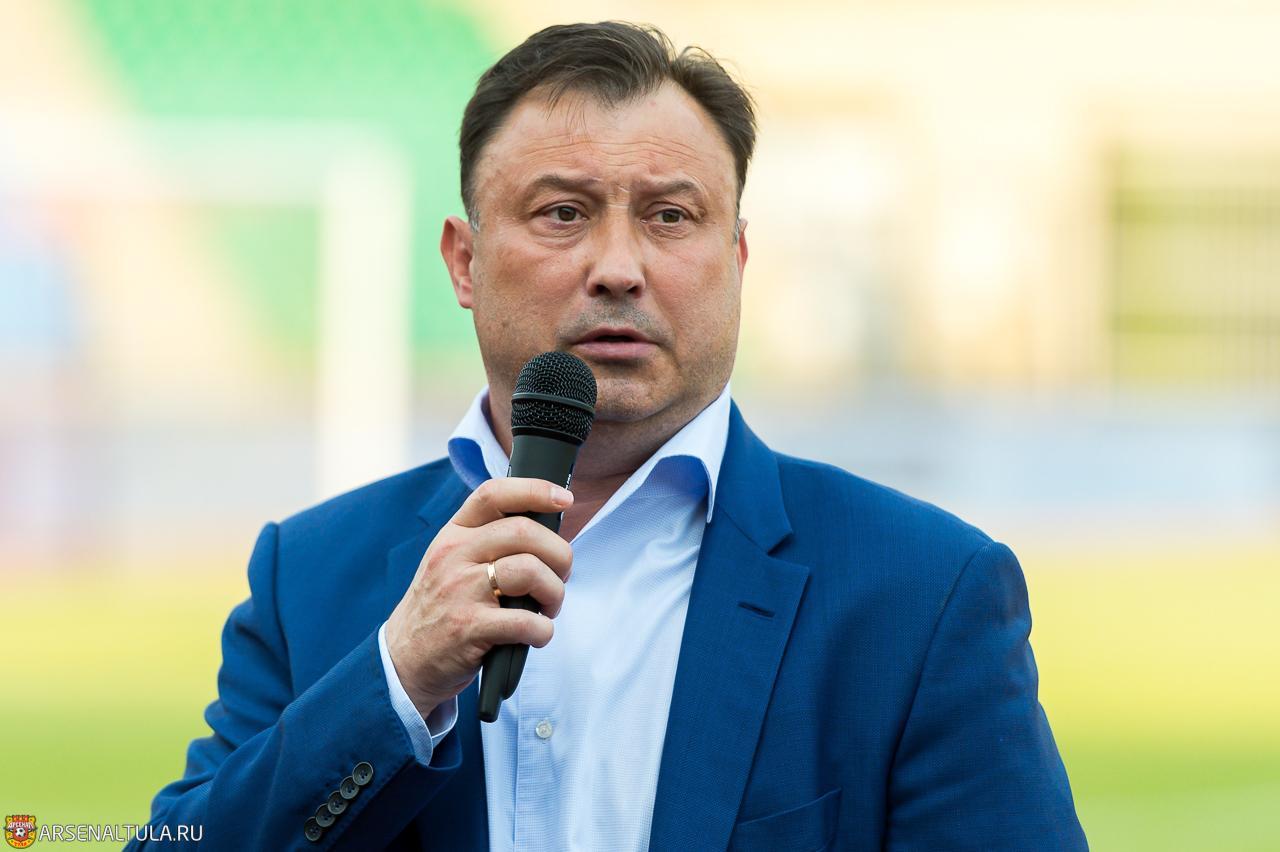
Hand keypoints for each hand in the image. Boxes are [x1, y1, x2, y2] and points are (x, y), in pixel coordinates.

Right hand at [384, 477, 574, 716]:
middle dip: (559, 553)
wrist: (405, 659)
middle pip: (523, 531)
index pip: (494, 494)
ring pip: (529, 571)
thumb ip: (488, 541)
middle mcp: (454, 556)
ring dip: (554, 591)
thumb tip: (548, 532)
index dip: (534, 490)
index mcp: (453, 535)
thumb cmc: (442, 607)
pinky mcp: (468, 627)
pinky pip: (525, 621)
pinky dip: (543, 629)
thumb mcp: (451, 562)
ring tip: (549, 607)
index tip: (564, 498)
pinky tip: (537, 634)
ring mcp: (460, 591)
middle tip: (562, 575)